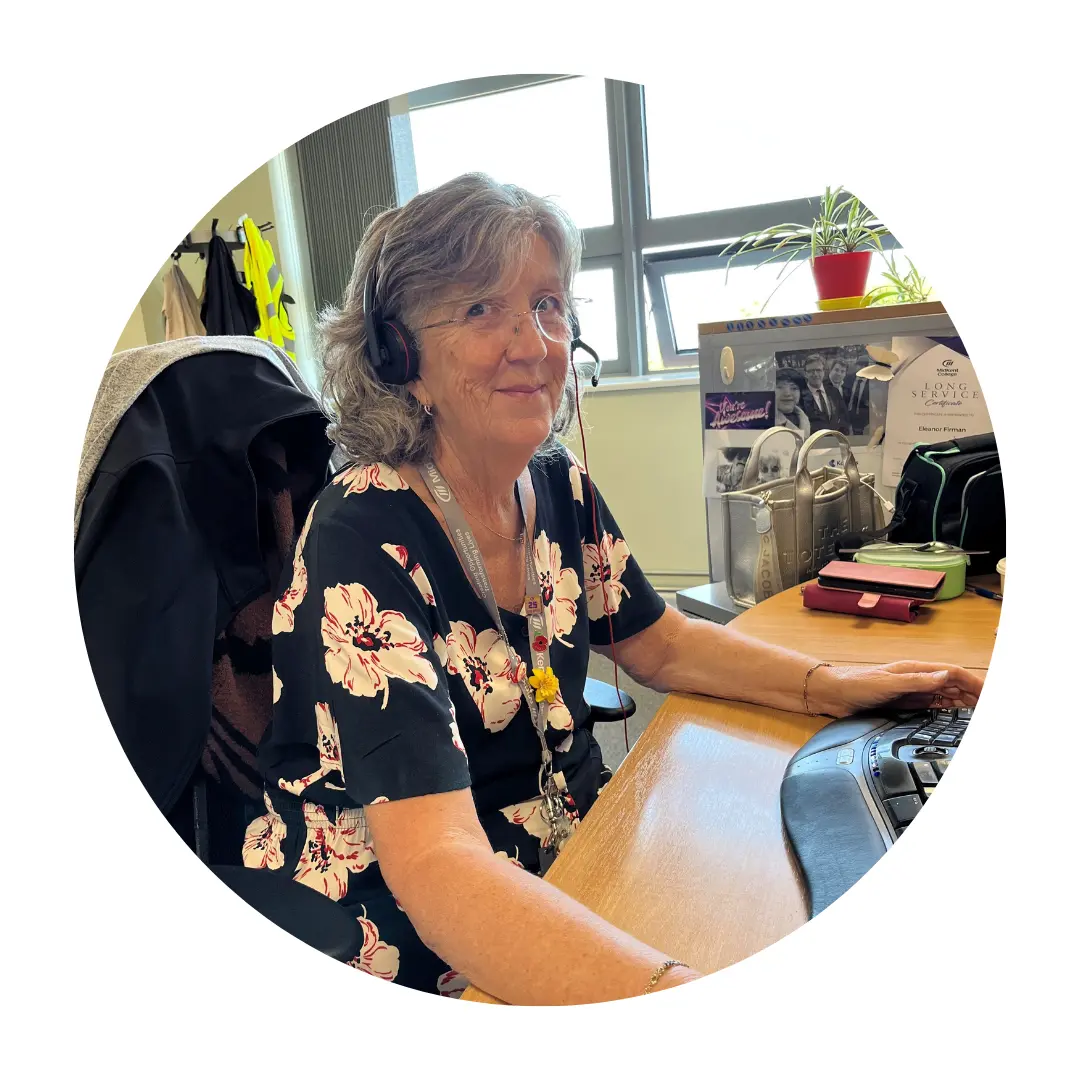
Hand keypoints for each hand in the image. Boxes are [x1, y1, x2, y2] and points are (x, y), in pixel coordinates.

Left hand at [811, 660, 982, 717]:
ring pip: (946, 697)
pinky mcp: (905, 705)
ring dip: (964, 705)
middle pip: (954, 685)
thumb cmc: (856, 684)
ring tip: (980, 717)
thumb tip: (945, 676)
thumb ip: (916, 681)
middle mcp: (918, 680)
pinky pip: (933, 709)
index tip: (990, 695)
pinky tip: (956, 722)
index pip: (953, 673)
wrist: (832, 694)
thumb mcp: (887, 683)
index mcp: (916, 670)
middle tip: (992, 710)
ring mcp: (912, 693)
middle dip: (975, 695)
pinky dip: (948, 713)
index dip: (974, 682)